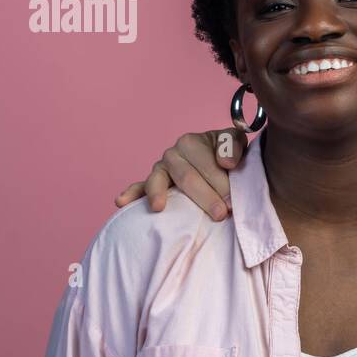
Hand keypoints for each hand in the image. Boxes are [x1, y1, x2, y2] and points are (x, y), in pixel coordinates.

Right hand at [114, 128, 248, 220]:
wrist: (220, 163)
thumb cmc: (228, 155)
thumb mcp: (235, 143)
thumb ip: (232, 146)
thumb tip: (225, 162)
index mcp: (192, 142)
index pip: (206, 165)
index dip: (221, 183)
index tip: (233, 202)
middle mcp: (173, 154)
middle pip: (186, 177)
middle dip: (204, 196)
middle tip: (220, 214)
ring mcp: (160, 169)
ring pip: (159, 181)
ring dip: (159, 194)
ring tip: (159, 207)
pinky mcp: (152, 184)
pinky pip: (139, 188)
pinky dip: (131, 194)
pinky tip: (121, 202)